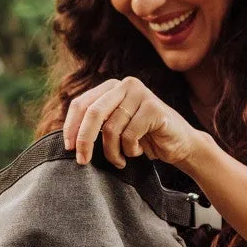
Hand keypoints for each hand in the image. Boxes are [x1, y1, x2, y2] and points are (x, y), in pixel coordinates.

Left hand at [61, 76, 204, 168]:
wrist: (180, 145)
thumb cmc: (144, 139)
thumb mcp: (115, 128)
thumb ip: (96, 124)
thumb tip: (67, 138)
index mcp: (111, 87)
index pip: (81, 103)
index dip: (71, 126)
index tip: (68, 148)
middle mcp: (125, 85)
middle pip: (93, 112)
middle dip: (84, 139)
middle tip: (82, 161)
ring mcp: (141, 94)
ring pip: (111, 128)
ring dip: (113, 152)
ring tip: (121, 159)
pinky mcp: (153, 108)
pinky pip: (130, 134)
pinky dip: (130, 150)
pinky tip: (139, 151)